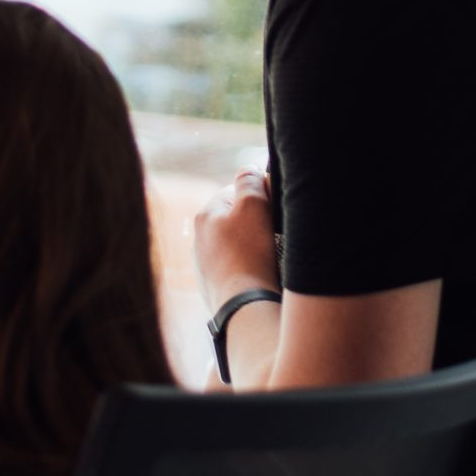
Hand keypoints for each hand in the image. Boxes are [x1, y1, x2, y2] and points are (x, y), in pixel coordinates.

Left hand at [194, 168, 279, 312]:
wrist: (244, 306)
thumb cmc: (249, 254)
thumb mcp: (253, 205)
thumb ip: (250, 181)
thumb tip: (250, 169)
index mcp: (204, 215)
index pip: (236, 191)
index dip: (261, 195)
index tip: (276, 207)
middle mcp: (199, 239)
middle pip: (236, 219)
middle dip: (257, 222)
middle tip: (276, 232)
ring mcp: (205, 266)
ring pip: (237, 245)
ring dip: (254, 246)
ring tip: (270, 256)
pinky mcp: (216, 288)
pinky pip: (238, 268)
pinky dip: (251, 268)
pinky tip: (262, 274)